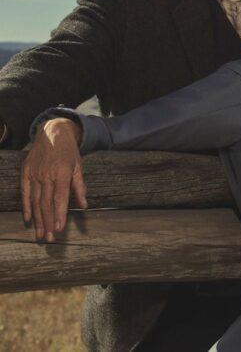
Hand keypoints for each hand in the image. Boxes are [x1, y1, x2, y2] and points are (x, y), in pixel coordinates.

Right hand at [21, 118, 87, 241]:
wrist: (52, 133)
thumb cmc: (68, 152)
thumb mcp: (78, 166)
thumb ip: (79, 187)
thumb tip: (84, 206)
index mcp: (61, 174)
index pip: (60, 199)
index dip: (59, 215)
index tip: (59, 229)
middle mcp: (46, 175)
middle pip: (46, 204)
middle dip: (48, 222)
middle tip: (49, 238)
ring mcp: (34, 174)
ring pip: (35, 201)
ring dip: (38, 219)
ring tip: (40, 234)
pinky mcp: (25, 173)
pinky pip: (25, 193)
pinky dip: (26, 207)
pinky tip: (28, 219)